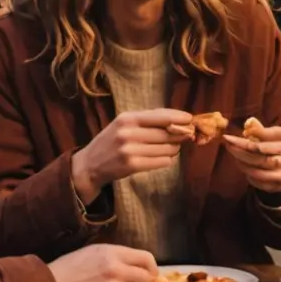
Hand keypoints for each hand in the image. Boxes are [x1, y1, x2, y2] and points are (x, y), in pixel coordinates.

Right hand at [70, 109, 192, 201]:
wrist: (90, 164)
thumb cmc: (112, 141)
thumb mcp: (124, 124)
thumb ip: (147, 120)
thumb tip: (178, 120)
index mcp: (127, 118)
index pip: (160, 116)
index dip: (178, 117)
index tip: (190, 119)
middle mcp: (128, 132)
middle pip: (166, 133)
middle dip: (179, 135)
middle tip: (186, 136)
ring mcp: (129, 150)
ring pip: (166, 148)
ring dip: (174, 149)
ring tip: (171, 148)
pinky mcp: (132, 166)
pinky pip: (161, 162)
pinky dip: (167, 160)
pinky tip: (164, 158)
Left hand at [225, 123, 280, 193]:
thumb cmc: (272, 148)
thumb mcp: (269, 137)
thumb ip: (258, 130)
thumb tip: (248, 122)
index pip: (271, 134)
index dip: (256, 132)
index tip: (242, 132)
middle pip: (262, 151)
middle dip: (243, 148)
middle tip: (229, 144)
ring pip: (259, 166)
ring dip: (243, 162)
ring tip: (234, 157)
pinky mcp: (278, 183)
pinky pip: (259, 180)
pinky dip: (248, 174)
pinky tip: (242, 166)